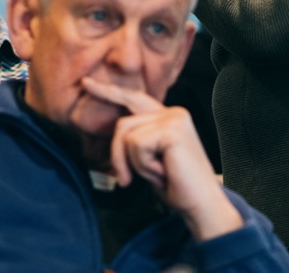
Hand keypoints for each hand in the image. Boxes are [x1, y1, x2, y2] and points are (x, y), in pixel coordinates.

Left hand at [81, 77, 242, 241]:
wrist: (201, 204)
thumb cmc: (177, 186)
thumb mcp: (151, 160)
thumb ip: (138, 142)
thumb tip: (117, 135)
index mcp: (169, 117)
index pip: (134, 99)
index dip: (109, 92)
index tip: (87, 84)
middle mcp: (173, 112)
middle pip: (123, 124)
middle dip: (118, 155)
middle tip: (126, 180)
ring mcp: (174, 118)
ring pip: (127, 136)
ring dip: (135, 164)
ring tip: (159, 173)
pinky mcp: (172, 129)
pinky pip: (136, 145)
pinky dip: (143, 166)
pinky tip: (163, 172)